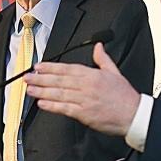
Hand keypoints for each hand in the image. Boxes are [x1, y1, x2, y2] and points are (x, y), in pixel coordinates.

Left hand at [24, 43, 140, 135]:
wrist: (134, 114)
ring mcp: (84, 100)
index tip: (38, 67)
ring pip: (59, 94)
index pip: (67, 68)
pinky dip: (52, 106)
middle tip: (27, 77)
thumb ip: (103, 59)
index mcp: (92, 75)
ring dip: (42, 91)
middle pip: (59, 80)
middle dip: (41, 78)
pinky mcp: (84, 114)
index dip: (50, 67)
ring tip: (30, 89)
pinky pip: (65, 108)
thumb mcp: (115, 72)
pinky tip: (42, 104)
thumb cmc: (125, 96)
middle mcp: (86, 86)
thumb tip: (98, 46)